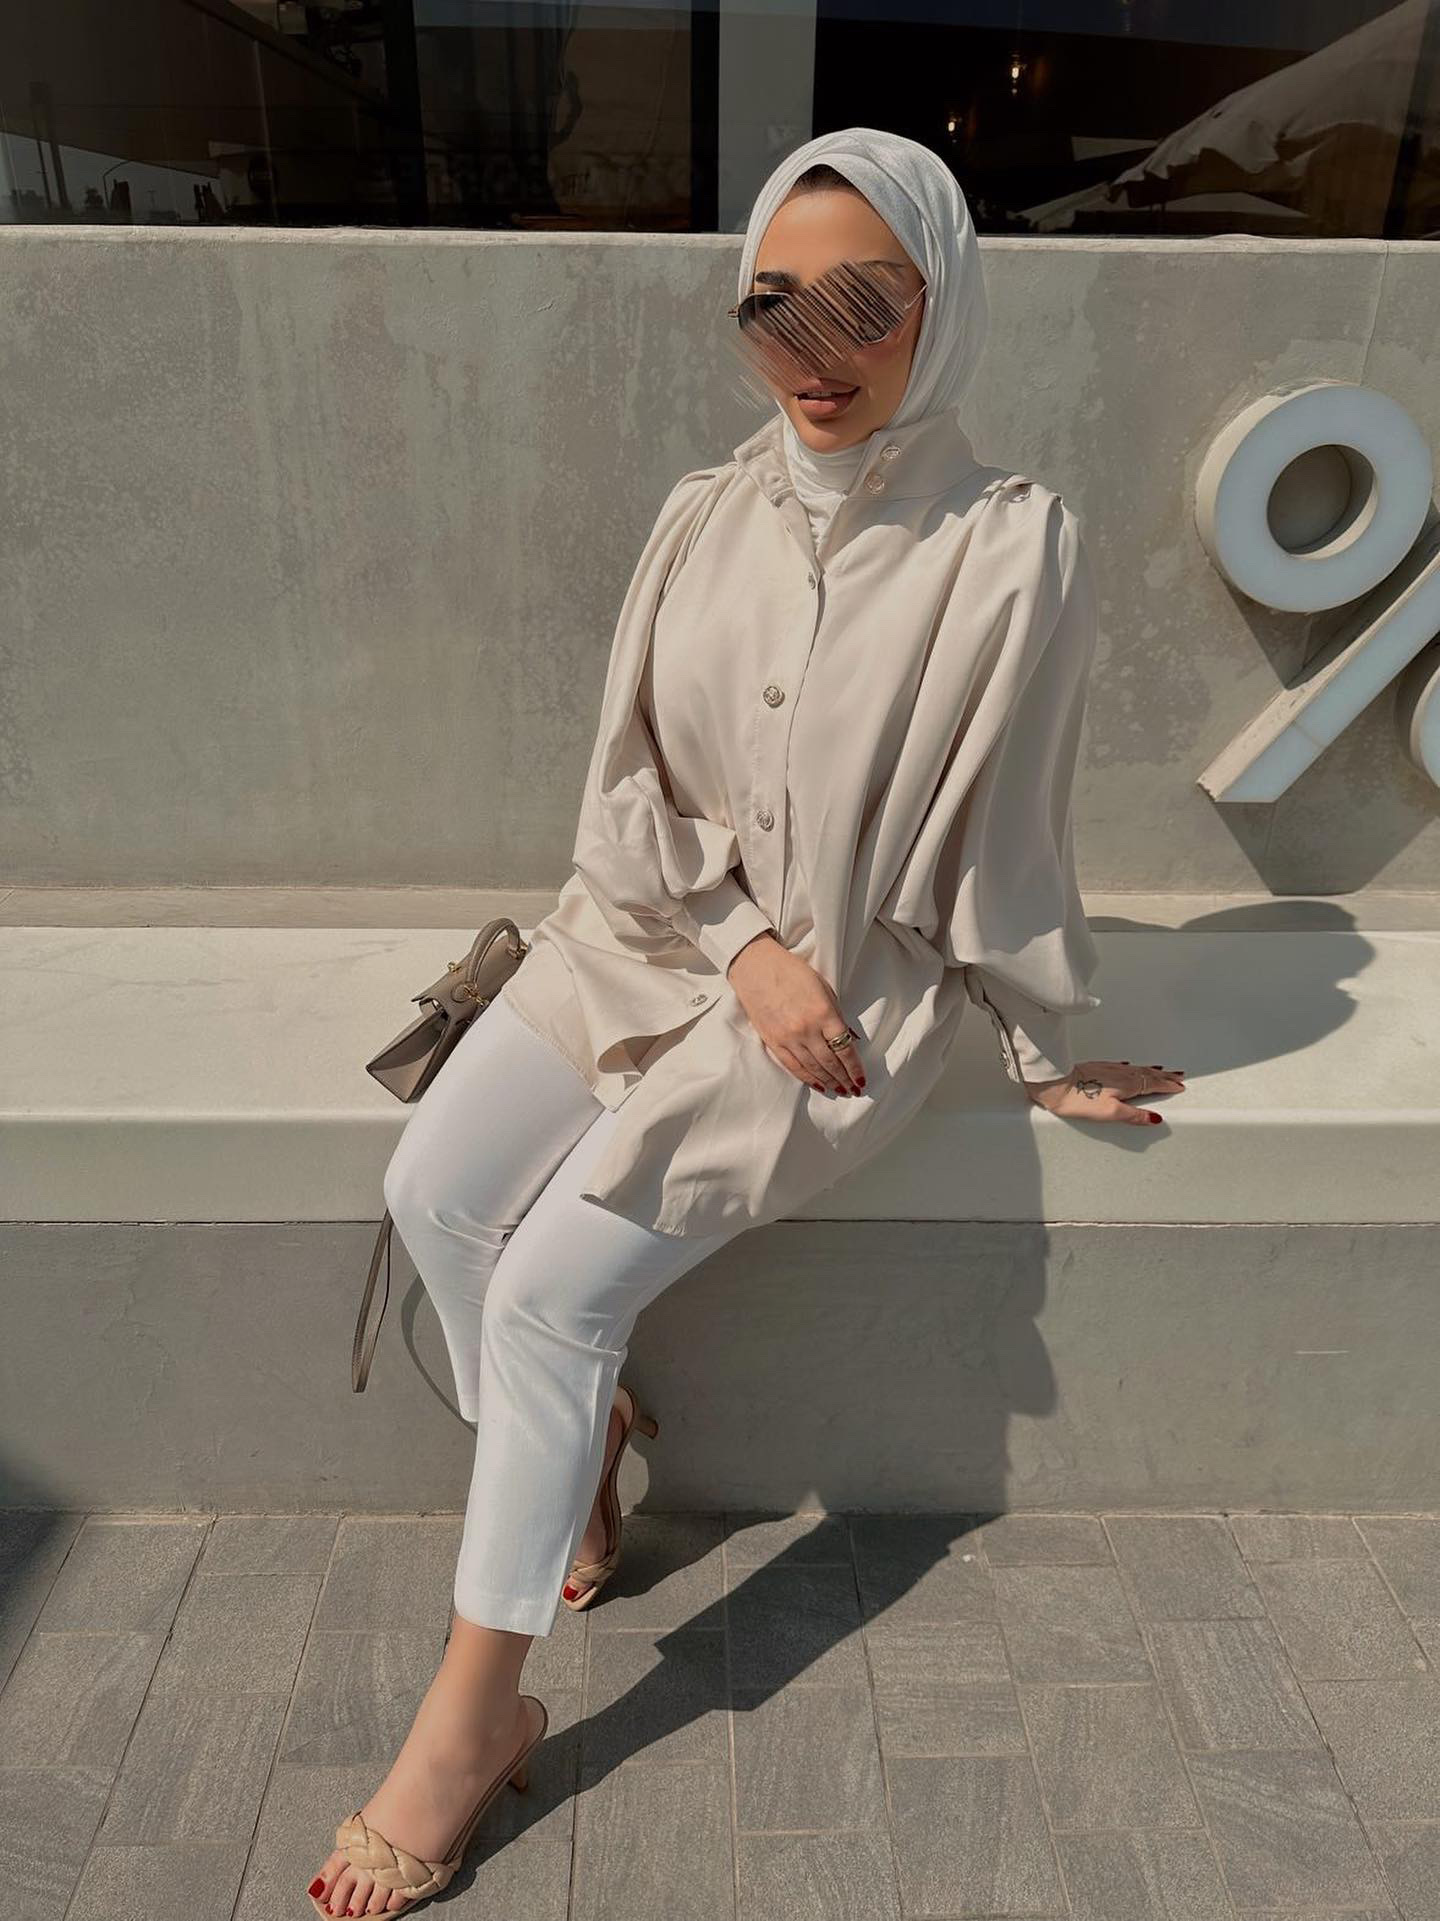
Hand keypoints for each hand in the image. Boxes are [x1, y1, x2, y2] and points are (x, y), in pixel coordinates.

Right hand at [726, 932, 865, 1095]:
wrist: (756, 967)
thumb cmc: (792, 973)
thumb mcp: (824, 988)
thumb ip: (838, 1015)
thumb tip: (852, 1039)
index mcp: (824, 1013)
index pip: (845, 1049)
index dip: (855, 1068)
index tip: (862, 1079)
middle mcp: (807, 1029)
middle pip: (831, 1062)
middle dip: (845, 1079)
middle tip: (854, 1090)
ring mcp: (788, 1038)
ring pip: (813, 1068)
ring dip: (829, 1082)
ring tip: (840, 1090)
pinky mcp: (773, 1042)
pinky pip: (793, 1066)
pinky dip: (807, 1078)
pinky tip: (818, 1085)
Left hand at [1023, 1058, 1185, 1125]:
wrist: (1054, 1083)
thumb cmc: (1078, 1099)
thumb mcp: (1110, 1113)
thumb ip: (1134, 1115)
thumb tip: (1154, 1118)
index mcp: (1127, 1085)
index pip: (1154, 1085)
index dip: (1168, 1086)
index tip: (1179, 1085)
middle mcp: (1121, 1074)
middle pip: (1148, 1075)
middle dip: (1165, 1076)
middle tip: (1178, 1076)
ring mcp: (1109, 1070)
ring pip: (1137, 1069)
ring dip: (1152, 1070)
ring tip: (1162, 1070)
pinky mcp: (1098, 1068)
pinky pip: (1124, 1067)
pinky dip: (1133, 1067)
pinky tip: (1130, 1067)